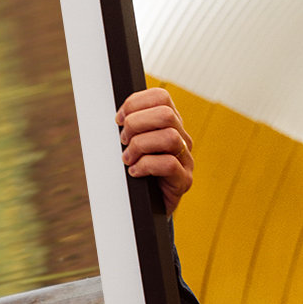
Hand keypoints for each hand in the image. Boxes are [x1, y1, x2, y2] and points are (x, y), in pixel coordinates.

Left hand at [116, 87, 193, 214]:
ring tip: (127, 159)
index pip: (161, 97)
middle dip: (136, 124)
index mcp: (169, 124)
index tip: (119, 119)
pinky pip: (169, 164)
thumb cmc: (137, 171)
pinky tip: (134, 172)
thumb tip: (116, 117)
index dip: (135, 103)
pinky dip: (145, 166)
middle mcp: (182, 138)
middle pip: (166, 114)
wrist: (147, 207)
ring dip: (140, 146)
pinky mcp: (184, 180)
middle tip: (123, 141)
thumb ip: (129, 127)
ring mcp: (186, 159)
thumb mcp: (130, 144)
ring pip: (169, 137)